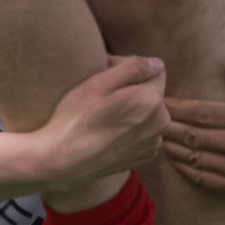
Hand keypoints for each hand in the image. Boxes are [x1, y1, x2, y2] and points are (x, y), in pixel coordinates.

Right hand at [30, 54, 166, 190]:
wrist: (64, 161)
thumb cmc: (77, 118)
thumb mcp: (99, 82)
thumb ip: (133, 67)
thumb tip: (155, 63)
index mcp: (151, 100)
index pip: (155, 69)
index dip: (130, 67)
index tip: (107, 74)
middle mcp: (160, 122)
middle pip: (152, 92)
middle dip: (133, 88)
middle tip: (102, 94)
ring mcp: (153, 142)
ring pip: (149, 113)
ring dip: (133, 109)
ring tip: (104, 115)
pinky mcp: (144, 157)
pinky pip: (144, 133)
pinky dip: (131, 129)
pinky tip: (109, 132)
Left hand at [161, 55, 224, 211]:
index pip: (206, 112)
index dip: (179, 108)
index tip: (161, 102)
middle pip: (196, 136)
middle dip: (170, 128)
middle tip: (150, 120)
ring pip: (198, 158)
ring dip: (173, 148)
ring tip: (155, 138)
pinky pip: (205, 179)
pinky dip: (184, 169)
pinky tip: (171, 158)